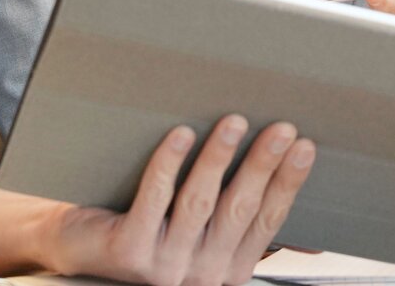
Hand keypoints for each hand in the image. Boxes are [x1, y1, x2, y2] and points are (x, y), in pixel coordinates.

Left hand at [47, 115, 314, 285]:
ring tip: (234, 122)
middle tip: (282, 127)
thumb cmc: (149, 235)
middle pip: (239, 209)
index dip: (288, 183)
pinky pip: (153, 199)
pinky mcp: (129, 252)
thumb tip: (314, 240)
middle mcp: (201, 272)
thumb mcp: (206, 244)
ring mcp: (164, 266)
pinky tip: (181, 135)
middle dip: (263, 165)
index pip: (267, 221)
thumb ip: (249, 236)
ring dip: (219, 159)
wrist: (80, 254)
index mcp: (228, 268)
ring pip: (199, 202)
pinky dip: (168, 164)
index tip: (305, 147)